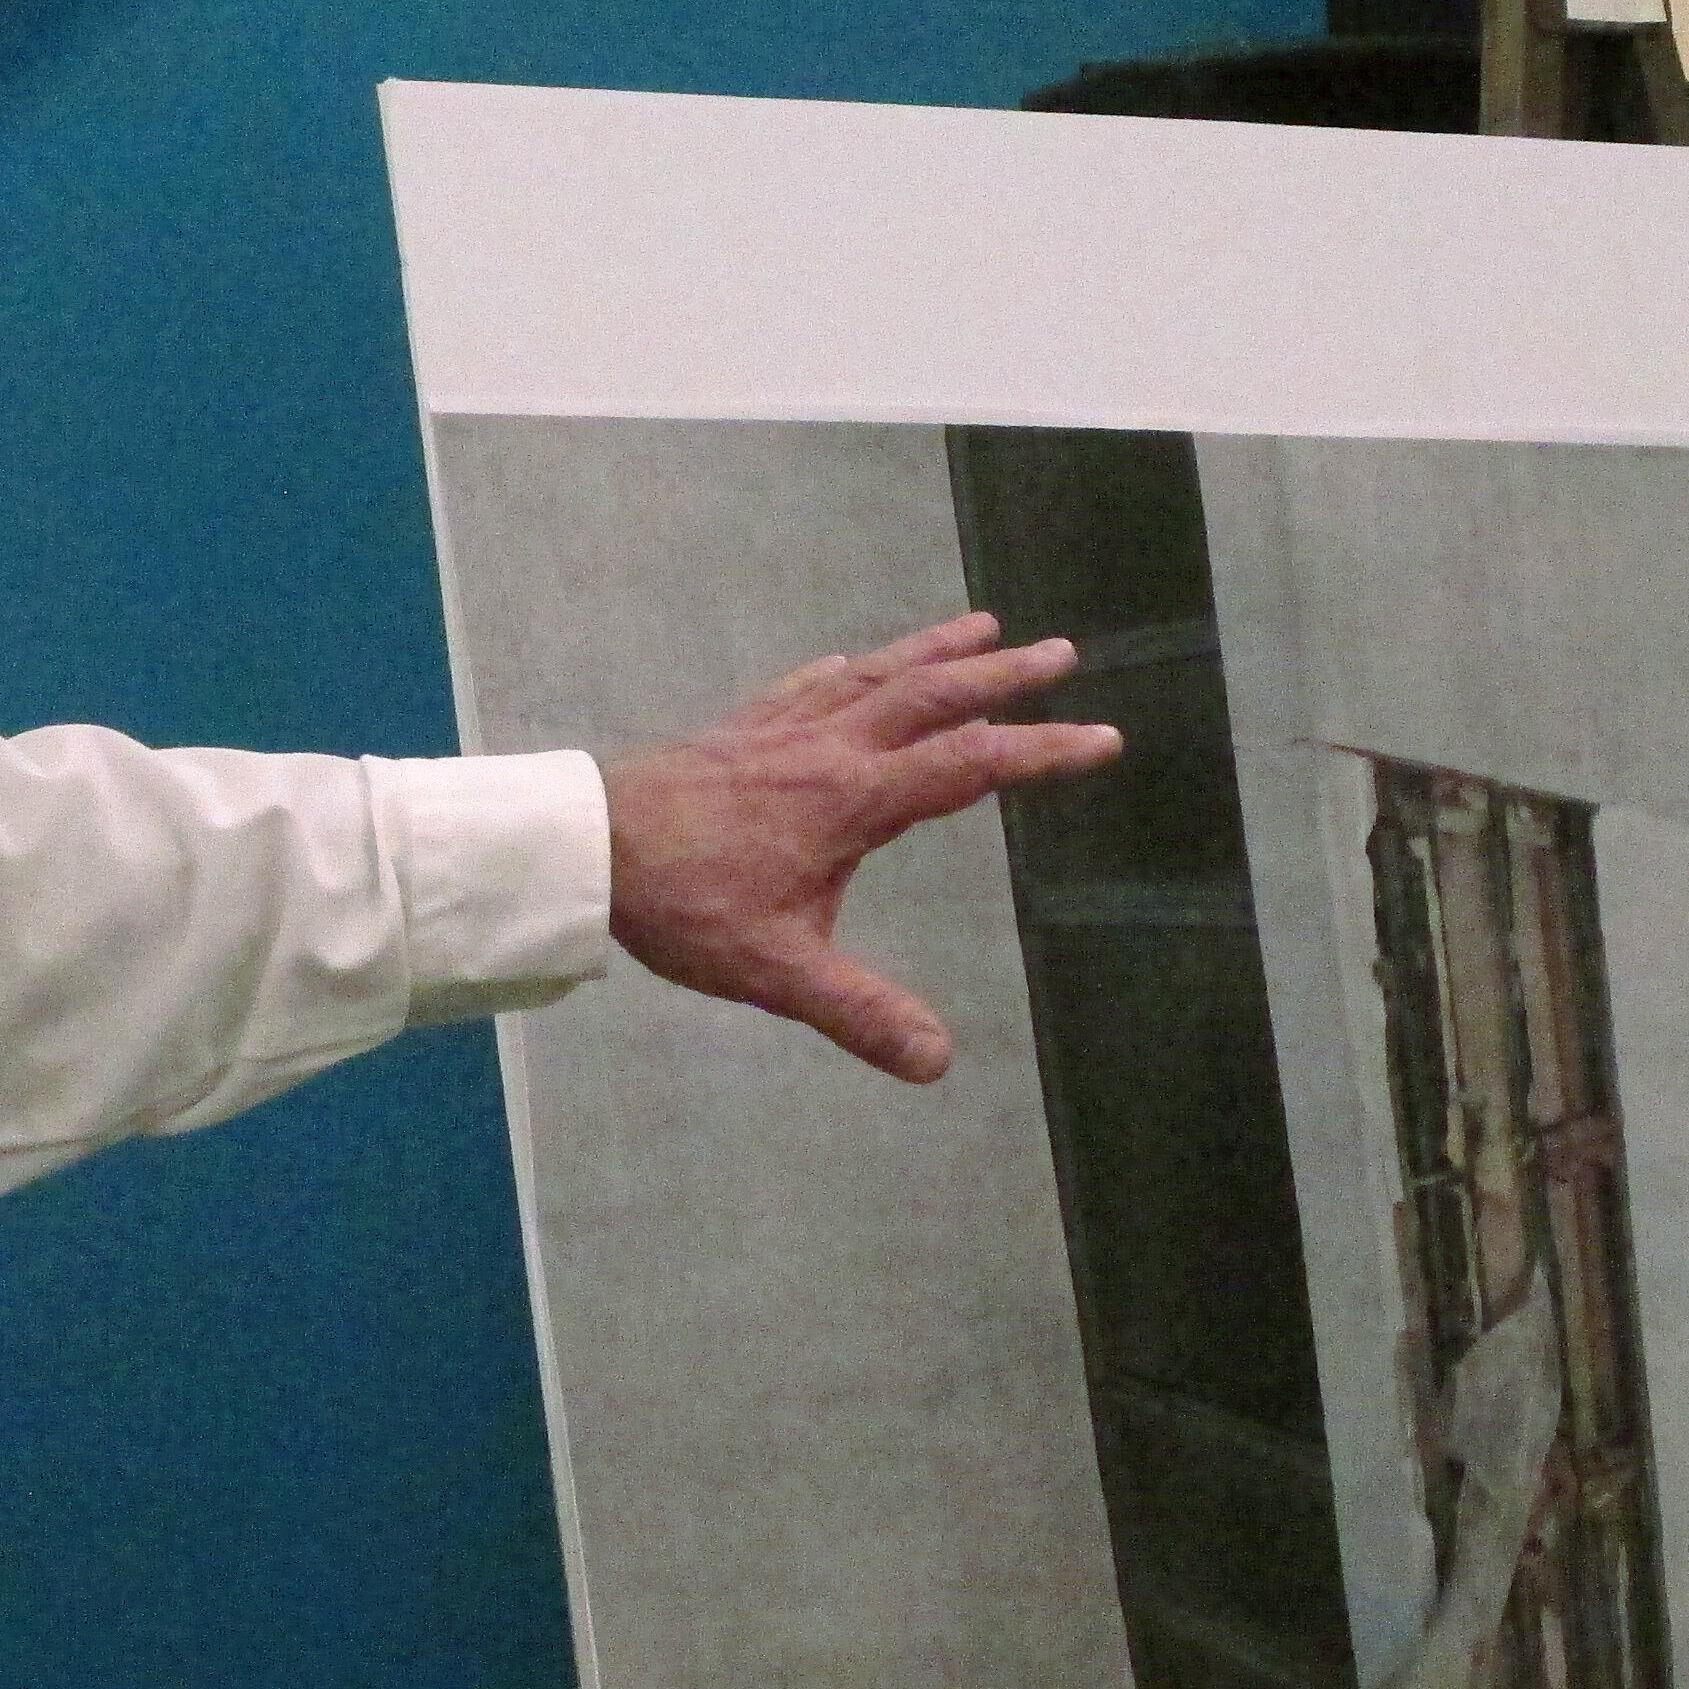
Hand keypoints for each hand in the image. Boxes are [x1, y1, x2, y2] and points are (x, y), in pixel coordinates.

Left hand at [598, 612, 1119, 1082]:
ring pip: (873, 675)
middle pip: (930, 696)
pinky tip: (853, 661)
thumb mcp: (777, 970)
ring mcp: (779, 730)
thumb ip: (859, 1012)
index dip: (1040, 752)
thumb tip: (937, 1062)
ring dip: (934, 651)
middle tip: (1062, 653)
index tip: (1102, 738)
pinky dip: (849, 668)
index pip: (968, 766)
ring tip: (984, 626)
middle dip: (1001, 677)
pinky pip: (809, 684)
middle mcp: (826, 749)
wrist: (586, 849)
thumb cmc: (682, 906)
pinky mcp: (738, 729)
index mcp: (851, 800)